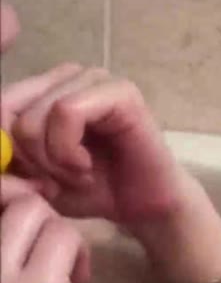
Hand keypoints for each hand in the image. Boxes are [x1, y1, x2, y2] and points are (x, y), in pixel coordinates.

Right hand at [1, 179, 90, 282]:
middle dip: (37, 215)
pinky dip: (78, 257)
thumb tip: (23, 195)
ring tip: (62, 276)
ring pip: (37, 212)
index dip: (6, 193)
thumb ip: (3, 252)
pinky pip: (65, 238)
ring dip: (59, 237)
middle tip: (50, 250)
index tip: (26, 214)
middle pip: (8, 197)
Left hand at [6, 66, 182, 223]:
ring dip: (50, 160)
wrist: (143, 206)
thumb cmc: (91, 191)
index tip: (28, 178)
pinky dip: (68, 151)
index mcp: (45, 89)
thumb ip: (7, 160)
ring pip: (37, 115)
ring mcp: (94, 79)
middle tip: (55, 180)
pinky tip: (86, 167)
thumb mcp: (33, 179)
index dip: (2, 145)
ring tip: (76, 174)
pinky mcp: (119, 91)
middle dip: (27, 159)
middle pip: (8, 110)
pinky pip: (67, 112)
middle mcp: (68, 76)